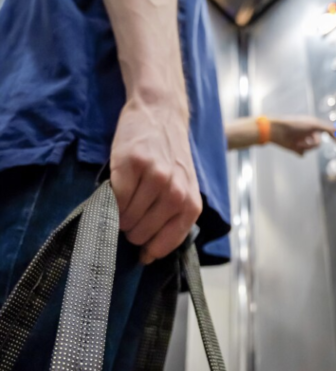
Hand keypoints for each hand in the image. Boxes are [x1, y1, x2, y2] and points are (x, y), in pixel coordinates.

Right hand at [110, 98, 201, 264]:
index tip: (138, 250)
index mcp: (191, 205)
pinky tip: (115, 190)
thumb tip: (147, 256)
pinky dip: (109, 200)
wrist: (161, 114)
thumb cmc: (169, 157)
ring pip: (126, 218)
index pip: (164, 245)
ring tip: (124, 199)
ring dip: (119, 215)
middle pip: (141, 234)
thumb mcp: (182, 190)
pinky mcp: (133, 164)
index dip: (147, 250)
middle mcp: (176, 193)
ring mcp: (156, 178)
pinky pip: (114, 198)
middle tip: (129, 213)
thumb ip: (171, 219)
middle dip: (131, 230)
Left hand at [270, 116, 335, 155]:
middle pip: (318, 143)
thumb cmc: (295, 125)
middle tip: (307, 141)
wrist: (277, 131)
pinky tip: (293, 145)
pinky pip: (303, 154)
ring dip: (306, 146)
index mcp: (312, 125)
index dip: (332, 136)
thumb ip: (327, 128)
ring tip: (297, 142)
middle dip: (313, 144)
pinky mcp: (296, 148)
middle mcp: (308, 133)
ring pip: (311, 149)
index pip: (326, 131)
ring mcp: (302, 141)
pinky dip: (300, 150)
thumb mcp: (313, 125)